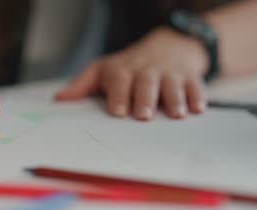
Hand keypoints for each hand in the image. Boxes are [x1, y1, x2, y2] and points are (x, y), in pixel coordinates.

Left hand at [56, 27, 208, 119]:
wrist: (167, 46)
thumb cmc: (129, 66)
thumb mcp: (102, 70)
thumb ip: (81, 85)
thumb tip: (58, 99)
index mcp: (122, 70)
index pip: (119, 80)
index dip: (119, 94)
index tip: (118, 112)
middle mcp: (145, 70)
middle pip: (145, 82)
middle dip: (145, 98)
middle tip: (144, 115)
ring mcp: (168, 72)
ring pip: (171, 83)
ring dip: (174, 98)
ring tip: (176, 114)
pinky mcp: (189, 76)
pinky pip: (195, 85)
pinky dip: (197, 96)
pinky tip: (197, 109)